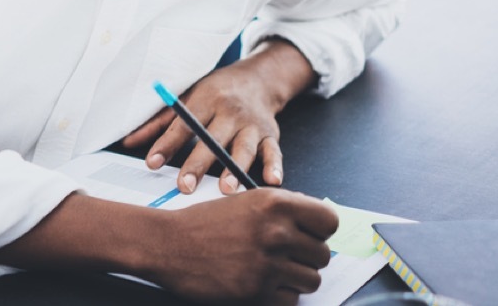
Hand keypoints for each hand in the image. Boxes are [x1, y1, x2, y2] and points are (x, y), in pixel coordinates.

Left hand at [122, 39, 315, 193]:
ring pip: (244, 148)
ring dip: (235, 169)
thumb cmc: (215, 92)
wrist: (258, 78)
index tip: (151, 163)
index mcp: (205, 100)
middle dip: (198, 163)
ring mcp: (251, 125)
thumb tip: (127, 142)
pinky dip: (274, 166)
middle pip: (212, 139)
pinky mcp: (270, 135)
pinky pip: (273, 152)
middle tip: (185, 186)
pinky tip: (270, 181)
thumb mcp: (187, 97)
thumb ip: (159, 122)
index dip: (167, 144)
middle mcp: (229, 112)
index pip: (183, 124)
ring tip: (225, 190)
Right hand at [145, 188, 338, 303]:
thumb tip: (314, 227)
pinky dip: (278, 296)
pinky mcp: (258, 290)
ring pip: (311, 280)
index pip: (330, 221)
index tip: (307, 235)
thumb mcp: (245, 201)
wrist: (168, 244)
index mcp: (275, 203)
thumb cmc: (204, 223)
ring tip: (269, 270)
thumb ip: (281, 211)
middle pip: (323, 255)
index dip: (319, 231)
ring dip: (294, 279)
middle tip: (281, 256)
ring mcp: (268, 263)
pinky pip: (291, 300)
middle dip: (305, 258)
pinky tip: (258, 282)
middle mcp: (276, 231)